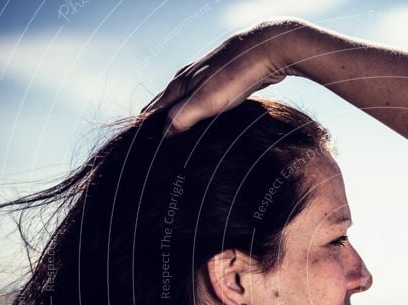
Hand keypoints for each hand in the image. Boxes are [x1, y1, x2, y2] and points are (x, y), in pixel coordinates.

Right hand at [142, 19, 305, 134]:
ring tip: (179, 141)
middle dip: (160, 125)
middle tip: (158, 149)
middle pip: (167, 106)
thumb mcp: (205, 101)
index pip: (153, 110)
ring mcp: (204, 80)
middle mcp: (187, 80)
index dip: (147, 129)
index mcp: (178, 85)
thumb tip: (164, 134)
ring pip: (185, 103)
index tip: (143, 149)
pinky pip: (203, 102)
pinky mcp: (222, 83)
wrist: (264, 52)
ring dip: (180, 120)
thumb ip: (183, 117)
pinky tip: (205, 125)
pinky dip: (198, 115)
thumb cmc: (234, 77)